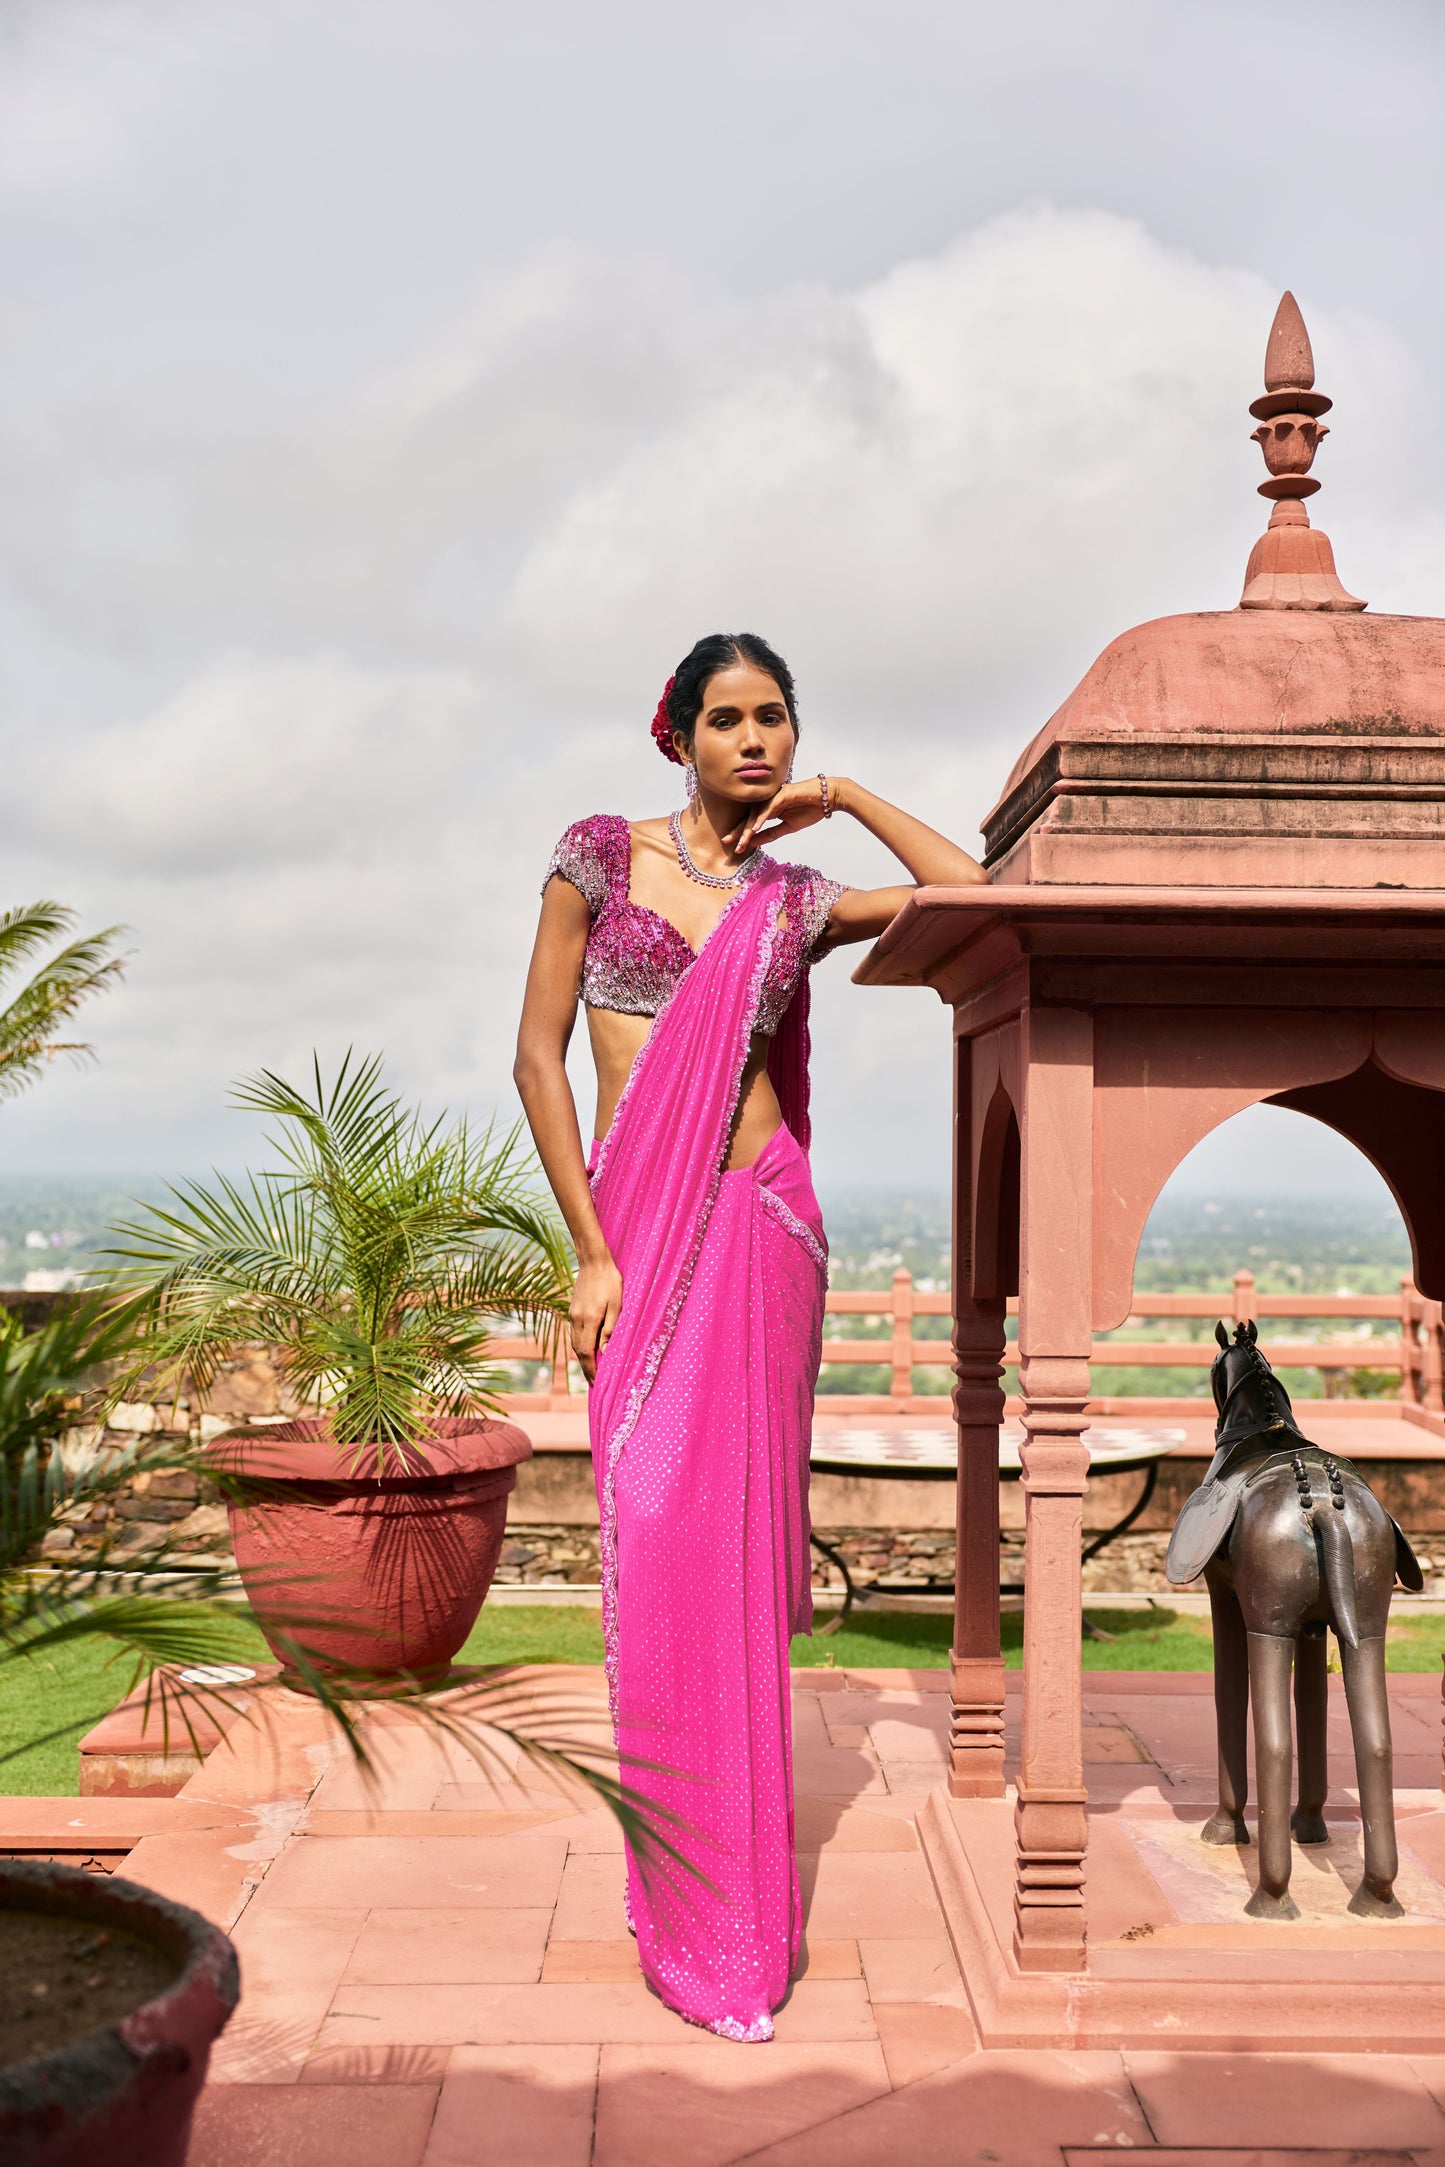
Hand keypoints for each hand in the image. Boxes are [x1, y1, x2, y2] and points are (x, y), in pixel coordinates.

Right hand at [570, 1254, 623, 1383]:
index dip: (591, 1369)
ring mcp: (573, 1314)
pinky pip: (574, 1334)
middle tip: (593, 1384)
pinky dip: (580, 1346)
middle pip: (578, 1350)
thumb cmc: (610, 1281)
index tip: (596, 1383)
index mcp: (588, 1319)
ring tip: (591, 1372)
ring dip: (582, 1359)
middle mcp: (577, 1319)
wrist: (593, 1261)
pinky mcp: (573, 1309)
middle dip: (586, 1368)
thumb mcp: (617, 1305)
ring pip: (574, 1343)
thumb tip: (605, 1352)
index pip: (587, 1352)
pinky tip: (587, 1350)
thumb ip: (611, 1329)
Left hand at [727, 774, 838, 854]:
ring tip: (741, 841)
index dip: (741, 834)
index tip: (732, 847)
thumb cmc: (809, 810)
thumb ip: (770, 834)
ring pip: (757, 813)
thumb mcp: (787, 828)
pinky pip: (768, 807)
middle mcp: (768, 802)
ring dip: (748, 828)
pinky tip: (754, 828)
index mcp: (768, 809)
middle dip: (737, 831)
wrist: (828, 798)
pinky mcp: (782, 794)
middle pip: (748, 817)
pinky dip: (760, 818)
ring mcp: (774, 796)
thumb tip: (754, 843)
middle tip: (726, 842)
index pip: (751, 823)